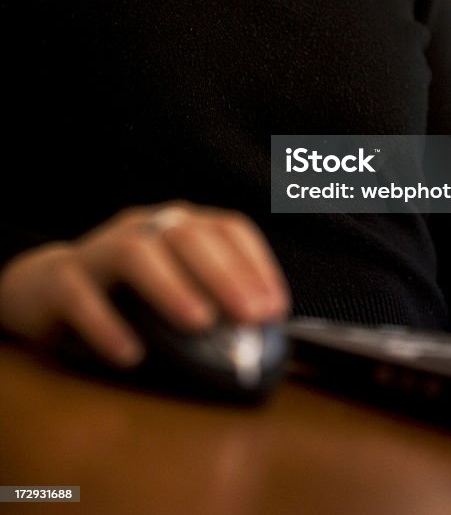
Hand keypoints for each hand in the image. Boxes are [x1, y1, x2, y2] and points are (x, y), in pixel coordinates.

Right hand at [0, 202, 289, 366]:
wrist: (44, 291)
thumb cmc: (125, 296)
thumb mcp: (172, 293)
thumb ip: (209, 305)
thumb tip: (259, 343)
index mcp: (178, 226)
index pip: (227, 229)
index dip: (256, 264)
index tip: (275, 308)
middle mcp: (144, 227)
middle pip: (188, 236)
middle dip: (225, 275)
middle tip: (250, 316)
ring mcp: (100, 248)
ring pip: (136, 253)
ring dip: (171, 287)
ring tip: (199, 323)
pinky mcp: (61, 279)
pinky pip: (82, 296)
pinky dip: (107, 324)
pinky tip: (130, 354)